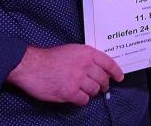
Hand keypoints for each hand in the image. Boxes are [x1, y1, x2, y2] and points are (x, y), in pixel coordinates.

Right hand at [7, 44, 122, 105]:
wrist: (30, 65)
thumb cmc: (50, 57)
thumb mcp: (72, 50)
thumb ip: (87, 58)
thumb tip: (100, 68)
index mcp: (87, 53)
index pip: (109, 63)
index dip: (116, 72)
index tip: (119, 78)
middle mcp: (85, 65)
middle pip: (103, 79)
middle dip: (104, 85)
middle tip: (102, 88)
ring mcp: (78, 79)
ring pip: (94, 90)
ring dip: (92, 92)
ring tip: (85, 91)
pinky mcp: (69, 92)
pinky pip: (83, 100)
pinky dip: (82, 99)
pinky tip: (76, 96)